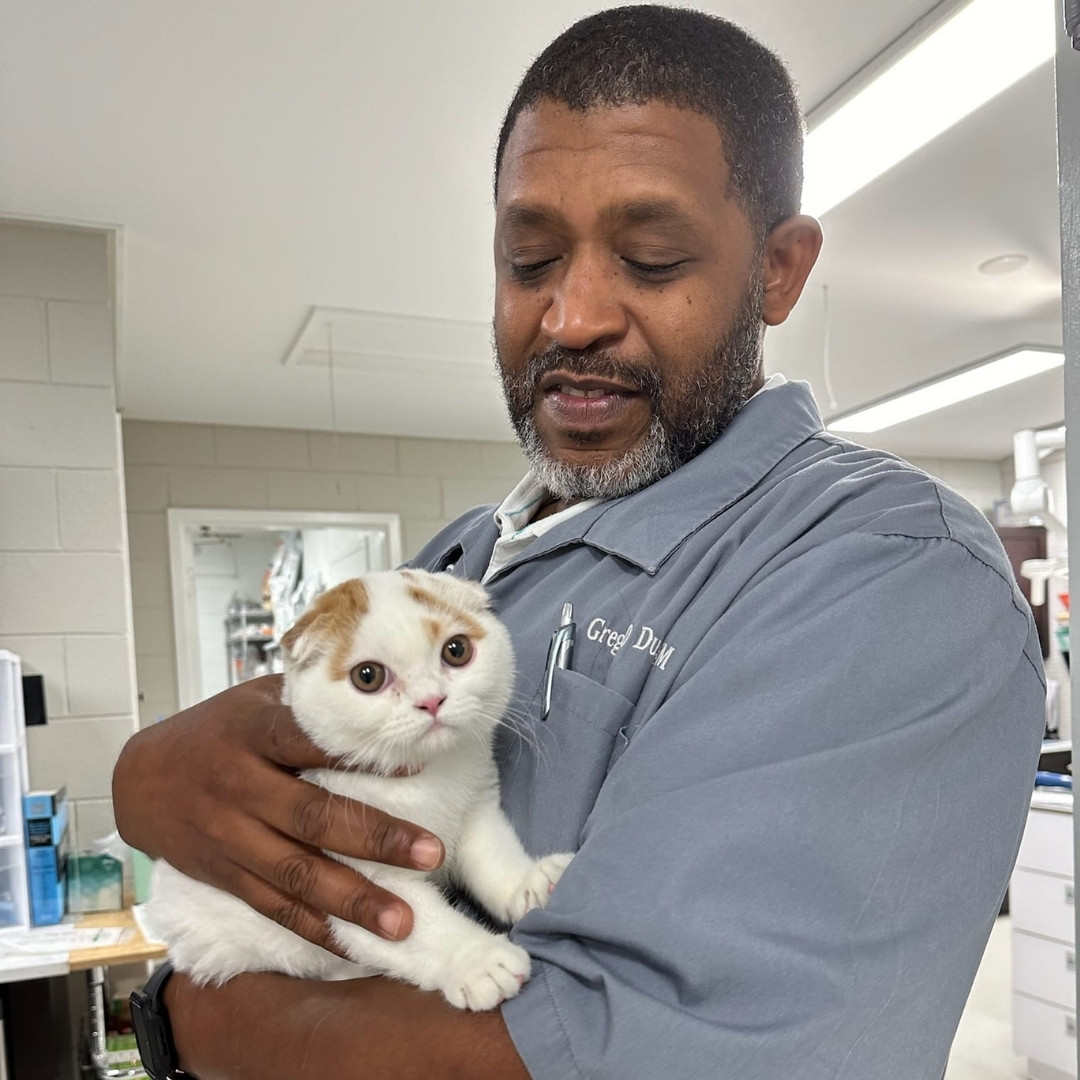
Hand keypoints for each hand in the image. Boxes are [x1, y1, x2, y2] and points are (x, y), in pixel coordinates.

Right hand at [112, 675, 443, 949]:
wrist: (140, 778)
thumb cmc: (215, 729)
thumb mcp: (255, 698)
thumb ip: (307, 702)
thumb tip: (379, 693)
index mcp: (253, 734)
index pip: (311, 742)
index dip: (359, 755)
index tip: (413, 766)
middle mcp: (240, 787)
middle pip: (312, 816)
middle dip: (375, 838)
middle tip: (430, 854)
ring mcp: (230, 837)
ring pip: (294, 874)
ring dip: (353, 900)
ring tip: (402, 921)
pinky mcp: (225, 874)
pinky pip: (272, 907)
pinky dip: (314, 930)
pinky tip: (354, 947)